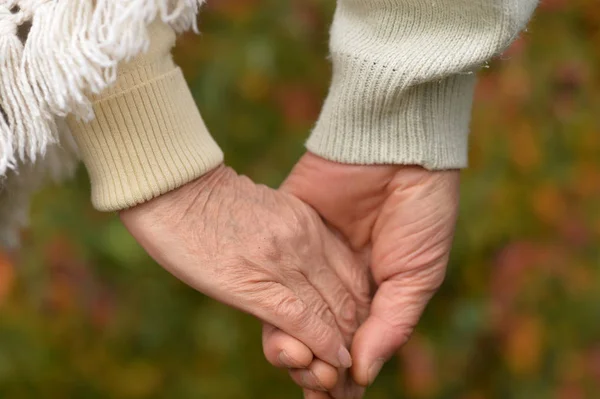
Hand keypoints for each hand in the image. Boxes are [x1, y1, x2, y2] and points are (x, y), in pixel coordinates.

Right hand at [120, 165, 370, 369]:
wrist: (174, 189)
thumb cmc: (208, 201)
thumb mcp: (265, 211)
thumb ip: (288, 236)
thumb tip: (295, 265)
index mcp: (307, 222)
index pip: (352, 273)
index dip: (362, 307)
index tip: (360, 331)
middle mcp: (305, 241)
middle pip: (348, 295)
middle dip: (358, 333)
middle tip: (361, 361)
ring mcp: (284, 262)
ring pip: (332, 311)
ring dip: (343, 348)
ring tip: (348, 372)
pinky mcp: (258, 284)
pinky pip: (304, 320)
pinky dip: (323, 345)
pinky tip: (334, 361)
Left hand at [264, 153, 458, 394]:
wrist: (395, 146)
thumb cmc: (421, 210)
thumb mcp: (418, 274)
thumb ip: (390, 324)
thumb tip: (362, 374)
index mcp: (374, 291)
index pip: (355, 344)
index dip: (348, 376)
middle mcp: (338, 281)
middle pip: (320, 337)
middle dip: (318, 370)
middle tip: (319, 391)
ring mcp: (310, 260)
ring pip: (292, 317)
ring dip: (294, 351)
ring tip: (300, 371)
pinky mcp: (286, 235)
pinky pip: (273, 283)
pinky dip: (274, 315)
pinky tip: (281, 342)